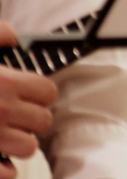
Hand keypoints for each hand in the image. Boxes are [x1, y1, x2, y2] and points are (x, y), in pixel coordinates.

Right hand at [0, 23, 57, 178]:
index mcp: (4, 83)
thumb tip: (13, 36)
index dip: (38, 93)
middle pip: (42, 121)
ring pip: (28, 147)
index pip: (47, 92)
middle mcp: (2, 111)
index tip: (28, 94)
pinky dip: (3, 168)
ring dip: (18, 142)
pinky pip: (9, 172)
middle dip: (30, 118)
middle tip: (14, 116)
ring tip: (2, 135)